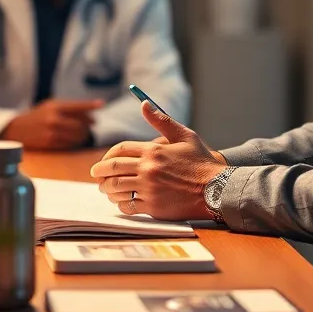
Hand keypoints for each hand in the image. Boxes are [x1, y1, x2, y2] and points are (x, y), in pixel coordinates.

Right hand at [2, 99, 102, 150]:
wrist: (16, 129)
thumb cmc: (36, 116)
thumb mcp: (49, 106)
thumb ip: (68, 108)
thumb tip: (91, 112)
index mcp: (54, 106)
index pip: (77, 105)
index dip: (90, 105)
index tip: (101, 104)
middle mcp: (54, 118)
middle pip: (80, 124)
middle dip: (88, 125)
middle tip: (92, 125)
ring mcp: (52, 132)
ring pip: (76, 135)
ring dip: (83, 135)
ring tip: (84, 133)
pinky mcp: (50, 143)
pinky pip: (69, 144)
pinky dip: (75, 142)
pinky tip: (74, 140)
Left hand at [90, 100, 227, 220]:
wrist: (217, 189)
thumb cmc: (201, 162)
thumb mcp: (184, 136)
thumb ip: (161, 120)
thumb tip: (143, 103)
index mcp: (153, 151)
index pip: (120, 150)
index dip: (106, 156)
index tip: (102, 162)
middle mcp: (148, 169)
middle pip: (113, 169)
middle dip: (99, 172)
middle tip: (95, 175)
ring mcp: (150, 189)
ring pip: (117, 189)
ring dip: (107, 189)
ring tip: (105, 189)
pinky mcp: (154, 207)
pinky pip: (128, 206)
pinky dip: (121, 204)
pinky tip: (121, 202)